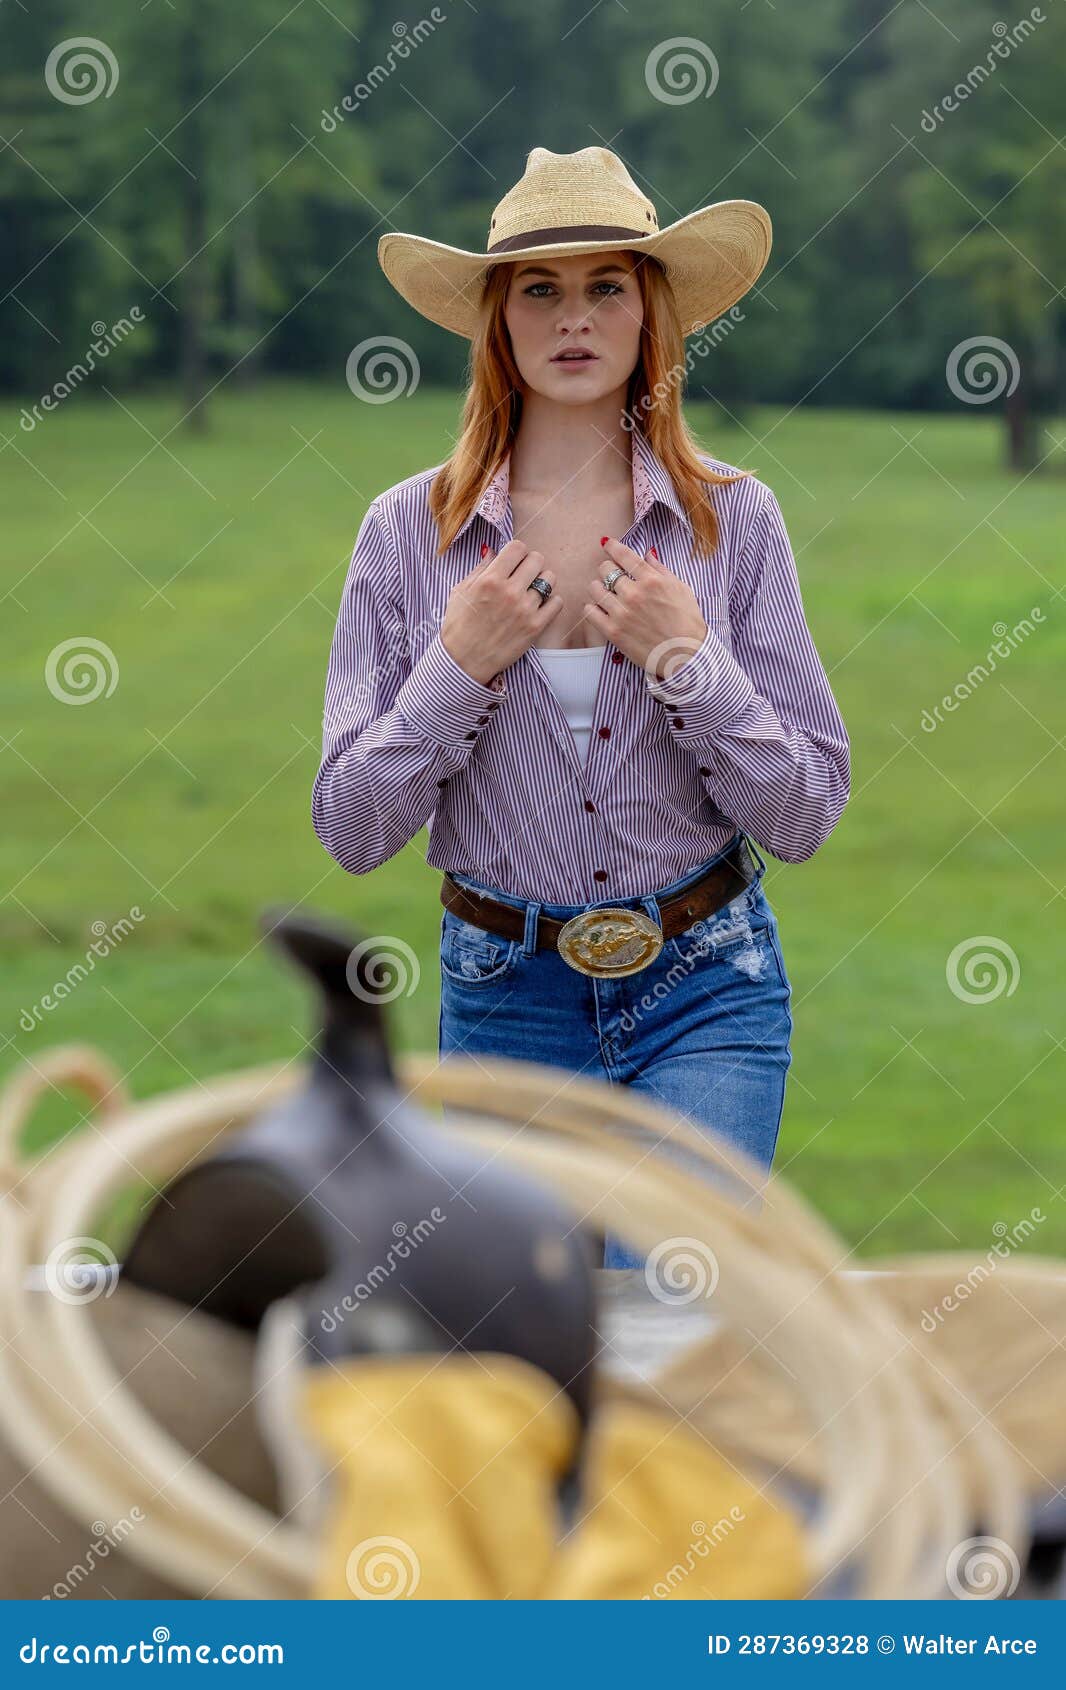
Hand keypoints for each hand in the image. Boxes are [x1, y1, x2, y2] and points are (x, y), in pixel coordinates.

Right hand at [439, 539, 566, 685]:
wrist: (463, 660)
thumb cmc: (459, 625)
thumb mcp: (461, 591)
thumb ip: (481, 569)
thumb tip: (493, 551)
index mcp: (490, 580)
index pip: (518, 547)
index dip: (516, 552)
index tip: (513, 561)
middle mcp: (509, 592)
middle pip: (537, 559)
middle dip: (530, 564)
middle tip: (523, 575)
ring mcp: (524, 610)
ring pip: (550, 579)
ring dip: (542, 582)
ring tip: (531, 591)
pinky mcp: (535, 627)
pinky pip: (557, 602)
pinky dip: (551, 601)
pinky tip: (539, 606)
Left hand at [586, 539, 707, 681]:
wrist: (686, 655)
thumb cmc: (687, 622)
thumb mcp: (681, 589)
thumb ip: (661, 569)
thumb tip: (648, 553)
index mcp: (652, 580)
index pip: (624, 555)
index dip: (612, 546)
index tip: (607, 544)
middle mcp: (635, 594)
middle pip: (605, 569)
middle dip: (607, 569)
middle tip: (611, 575)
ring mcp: (622, 613)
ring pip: (594, 588)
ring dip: (598, 587)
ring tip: (605, 593)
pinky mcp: (613, 632)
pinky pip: (590, 611)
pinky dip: (591, 607)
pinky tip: (599, 608)